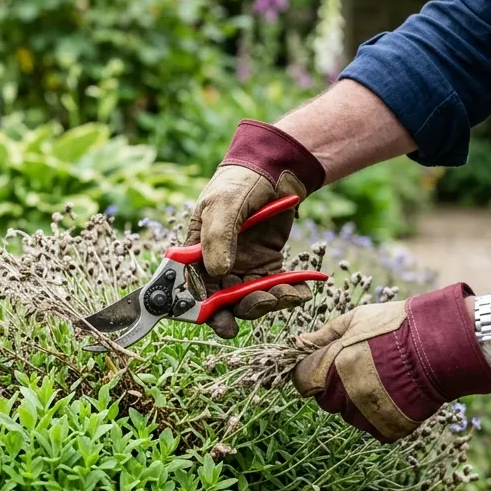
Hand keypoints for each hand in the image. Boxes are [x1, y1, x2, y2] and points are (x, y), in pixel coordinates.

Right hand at [186, 120, 324, 337]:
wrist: (276, 170)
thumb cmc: (240, 182)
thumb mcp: (223, 204)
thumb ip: (217, 237)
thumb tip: (218, 272)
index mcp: (196, 251)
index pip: (191, 287)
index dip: (200, 308)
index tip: (217, 320)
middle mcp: (217, 264)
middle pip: (221, 301)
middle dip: (238, 310)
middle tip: (258, 305)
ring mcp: (243, 267)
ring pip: (249, 298)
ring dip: (265, 303)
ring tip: (282, 296)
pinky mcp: (268, 266)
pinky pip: (274, 288)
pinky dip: (287, 294)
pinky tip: (299, 291)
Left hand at [292, 283, 490, 442]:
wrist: (441, 345)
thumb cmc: (396, 326)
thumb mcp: (355, 319)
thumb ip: (323, 335)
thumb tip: (298, 343)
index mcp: (331, 366)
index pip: (301, 380)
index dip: (309, 372)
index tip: (322, 365)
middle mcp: (344, 394)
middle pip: (324, 399)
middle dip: (334, 386)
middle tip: (359, 368)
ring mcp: (366, 414)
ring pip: (347, 414)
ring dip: (356, 401)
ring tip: (381, 379)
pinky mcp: (387, 428)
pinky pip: (371, 426)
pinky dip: (377, 415)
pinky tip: (392, 394)